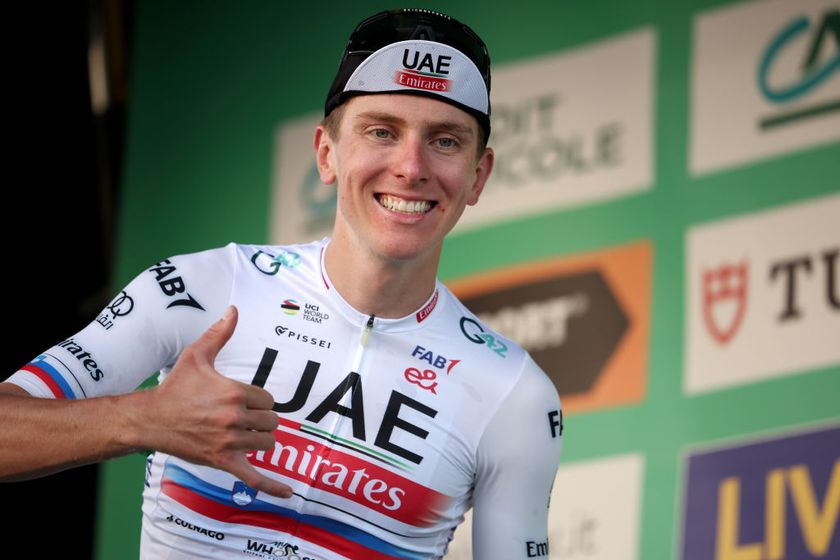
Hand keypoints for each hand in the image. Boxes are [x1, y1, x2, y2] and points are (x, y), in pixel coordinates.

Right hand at [138, 305, 291, 497]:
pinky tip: (289, 494)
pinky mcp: (222, 462)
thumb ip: (220, 333)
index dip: (260, 401)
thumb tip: (233, 310)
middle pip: (272, 422)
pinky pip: (254, 477)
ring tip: (246, 434)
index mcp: (233, 393)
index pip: (268, 399)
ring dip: (262, 440)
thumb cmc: (176, 387)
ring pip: (268, 443)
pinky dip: (273, 487)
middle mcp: (233, 418)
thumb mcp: (197, 356)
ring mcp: (229, 443)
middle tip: (245, 417)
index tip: (246, 401)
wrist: (151, 419)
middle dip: (262, 419)